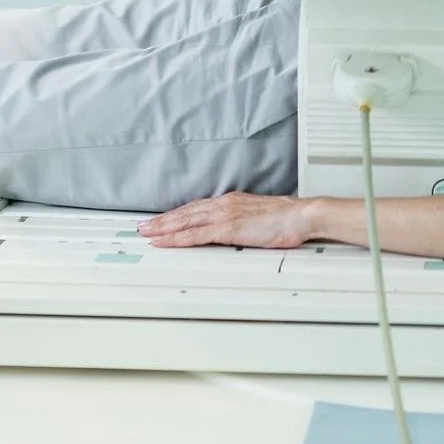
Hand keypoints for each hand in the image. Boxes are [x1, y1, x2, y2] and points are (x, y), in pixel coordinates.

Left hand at [138, 192, 318, 249]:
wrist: (301, 216)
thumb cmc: (287, 219)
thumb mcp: (260, 218)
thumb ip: (244, 222)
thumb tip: (236, 231)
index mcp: (232, 201)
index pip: (197, 208)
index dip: (177, 215)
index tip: (163, 220)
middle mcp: (225, 204)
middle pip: (186, 212)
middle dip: (163, 220)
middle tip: (143, 226)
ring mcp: (225, 215)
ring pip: (185, 221)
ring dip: (163, 228)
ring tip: (146, 233)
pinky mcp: (227, 227)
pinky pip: (195, 234)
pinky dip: (176, 238)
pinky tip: (164, 242)